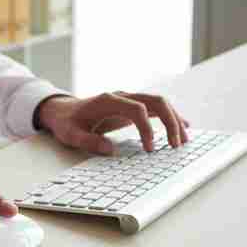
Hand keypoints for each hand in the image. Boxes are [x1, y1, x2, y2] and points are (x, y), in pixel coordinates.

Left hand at [38, 92, 188, 154]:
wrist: (63, 111)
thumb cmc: (67, 122)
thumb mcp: (71, 135)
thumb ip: (88, 141)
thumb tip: (111, 150)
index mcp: (108, 100)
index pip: (137, 109)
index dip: (146, 128)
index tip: (149, 149)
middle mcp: (122, 96)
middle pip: (155, 101)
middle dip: (170, 121)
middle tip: (176, 145)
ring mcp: (128, 100)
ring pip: (159, 103)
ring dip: (174, 119)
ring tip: (183, 141)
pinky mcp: (131, 107)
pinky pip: (155, 108)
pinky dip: (169, 117)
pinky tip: (182, 127)